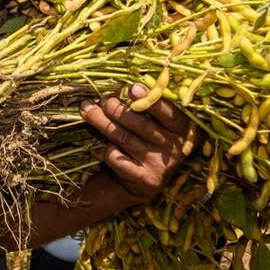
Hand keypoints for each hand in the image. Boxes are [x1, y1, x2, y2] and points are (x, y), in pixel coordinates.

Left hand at [81, 83, 194, 204]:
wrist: (140, 183)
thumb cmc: (147, 142)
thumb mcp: (157, 125)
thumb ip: (149, 106)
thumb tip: (129, 85)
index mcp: (183, 130)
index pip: (170, 113)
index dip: (150, 99)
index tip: (131, 88)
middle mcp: (174, 148)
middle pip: (141, 124)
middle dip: (116, 109)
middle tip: (103, 101)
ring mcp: (159, 165)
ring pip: (123, 137)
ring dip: (101, 121)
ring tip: (87, 109)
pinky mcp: (143, 180)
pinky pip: (117, 158)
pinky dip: (108, 150)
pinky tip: (106, 146)